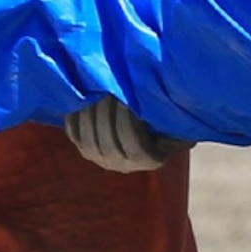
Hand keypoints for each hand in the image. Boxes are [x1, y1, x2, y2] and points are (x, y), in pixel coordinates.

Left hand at [63, 93, 186, 173]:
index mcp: (151, 159)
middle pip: (108, 143)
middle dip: (106, 112)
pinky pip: (74, 135)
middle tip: (108, 86)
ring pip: (88, 141)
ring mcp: (102, 159)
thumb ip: (168, 113)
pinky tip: (80, 96)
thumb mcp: (176, 117)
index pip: (134, 147)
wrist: (153, 123)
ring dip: (89, 113)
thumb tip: (156, 97)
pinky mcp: (86, 149)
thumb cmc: (170, 116)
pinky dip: (74, 116)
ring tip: (94, 88)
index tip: (127, 99)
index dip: (127, 123)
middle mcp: (124, 165)